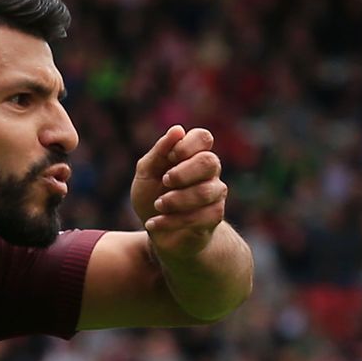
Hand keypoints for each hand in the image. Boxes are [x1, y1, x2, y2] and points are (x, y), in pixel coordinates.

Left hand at [131, 126, 226, 258]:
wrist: (156, 232)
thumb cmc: (152, 195)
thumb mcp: (146, 172)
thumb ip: (160, 151)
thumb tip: (177, 129)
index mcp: (192, 154)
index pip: (203, 137)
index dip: (186, 145)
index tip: (169, 158)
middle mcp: (209, 172)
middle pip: (209, 162)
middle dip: (182, 173)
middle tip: (164, 181)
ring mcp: (215, 194)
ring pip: (205, 192)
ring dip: (174, 200)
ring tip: (157, 206)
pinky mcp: (214, 217)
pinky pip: (200, 217)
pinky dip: (170, 221)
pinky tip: (154, 223)